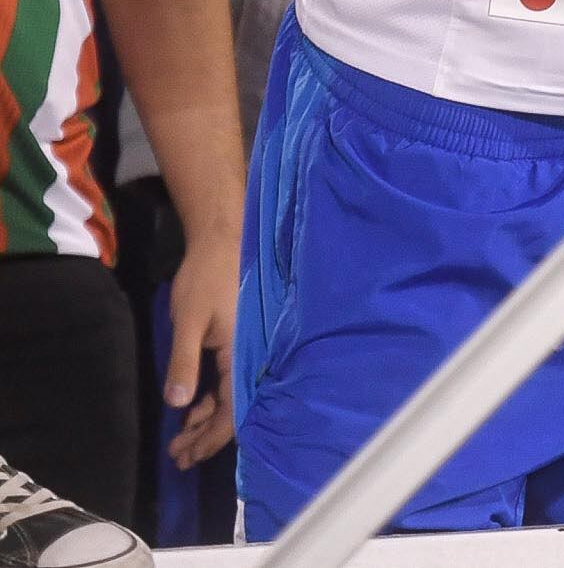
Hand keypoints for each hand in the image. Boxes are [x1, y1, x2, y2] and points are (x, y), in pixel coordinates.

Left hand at [163, 234, 235, 466]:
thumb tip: (179, 405)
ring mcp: (243, 350)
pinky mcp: (236, 342)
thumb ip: (185, 363)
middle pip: (232, 409)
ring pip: (229, 397)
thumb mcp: (189, 322)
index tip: (186, 457)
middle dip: (205, 436)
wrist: (222, 242)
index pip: (232, 410)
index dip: (210, 438)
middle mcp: (249, 357)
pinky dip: (208, 399)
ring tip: (180, 438)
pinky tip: (191, 407)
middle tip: (178, 456)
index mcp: (242, 355)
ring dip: (205, 419)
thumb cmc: (205, 279)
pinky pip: (226, 381)